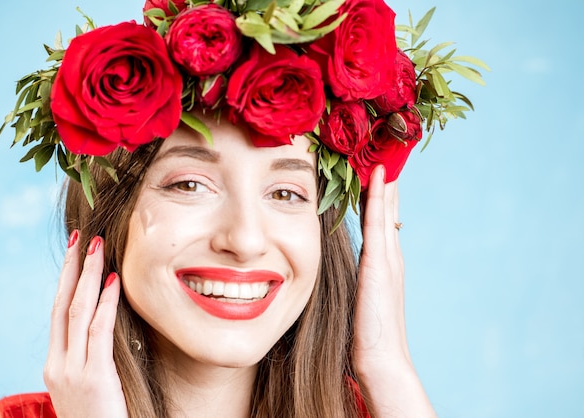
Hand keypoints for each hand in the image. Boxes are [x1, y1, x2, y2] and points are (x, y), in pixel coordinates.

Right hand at [43, 233, 127, 417]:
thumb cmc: (101, 417)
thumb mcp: (89, 384)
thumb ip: (92, 356)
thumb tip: (106, 322)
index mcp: (55, 365)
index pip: (58, 314)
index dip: (66, 281)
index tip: (74, 253)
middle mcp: (58, 365)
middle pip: (61, 305)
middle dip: (71, 268)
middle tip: (80, 237)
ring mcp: (72, 371)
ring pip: (76, 312)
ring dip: (87, 276)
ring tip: (96, 247)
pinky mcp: (93, 377)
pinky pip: (98, 331)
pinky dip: (105, 303)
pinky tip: (113, 281)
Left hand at [353, 165, 435, 416]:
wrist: (381, 359)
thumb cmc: (366, 334)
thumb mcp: (360, 298)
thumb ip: (356, 281)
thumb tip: (342, 273)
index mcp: (384, 262)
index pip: (382, 219)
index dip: (379, 193)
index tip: (375, 168)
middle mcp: (390, 254)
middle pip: (389, 207)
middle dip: (386, 179)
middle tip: (385, 148)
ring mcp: (388, 257)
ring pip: (386, 208)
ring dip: (384, 179)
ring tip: (383, 150)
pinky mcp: (379, 263)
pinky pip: (378, 222)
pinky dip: (378, 197)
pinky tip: (377, 176)